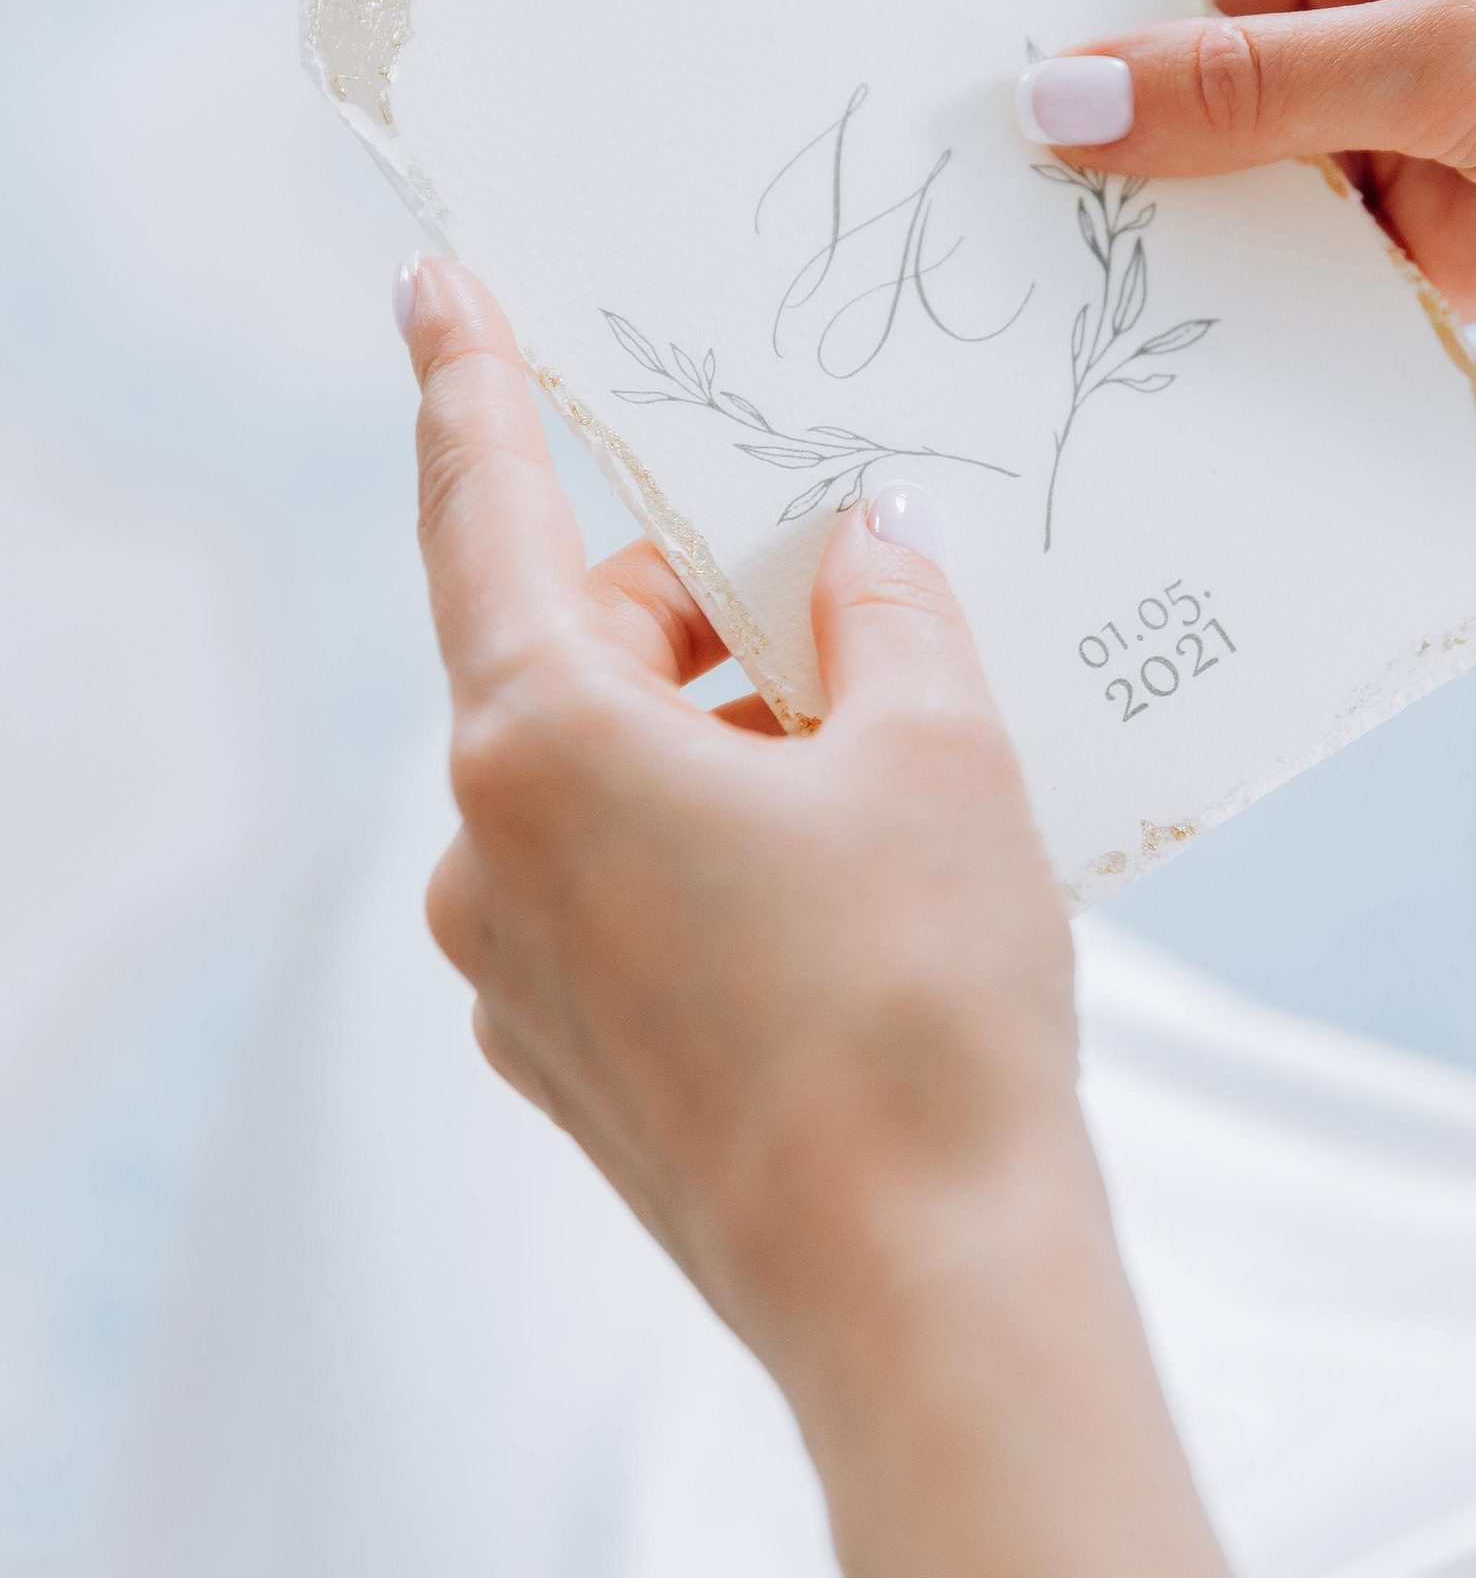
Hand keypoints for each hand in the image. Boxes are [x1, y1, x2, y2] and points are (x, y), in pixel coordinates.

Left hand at [403, 258, 1450, 1577]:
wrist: (927, 1292)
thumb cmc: (927, 1004)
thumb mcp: (940, 750)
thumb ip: (884, 607)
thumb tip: (856, 543)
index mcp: (540, 742)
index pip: (487, 512)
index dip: (469, 385)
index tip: (433, 285)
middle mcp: (484, 853)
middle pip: (573, 653)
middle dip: (700, 602)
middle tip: (843, 577)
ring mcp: (513, 972)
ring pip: (605, 779)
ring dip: (723, 732)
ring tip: (887, 748)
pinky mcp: (569, 1060)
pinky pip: (623, 891)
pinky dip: (713, 841)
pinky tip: (848, 867)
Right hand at [1040, 0, 1475, 352]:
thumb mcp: (1466, 49)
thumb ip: (1257, 87)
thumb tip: (1059, 103)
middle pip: (1192, 0)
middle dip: (1084, 55)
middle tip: (943, 108)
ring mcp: (1407, 96)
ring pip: (1230, 134)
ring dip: (1148, 183)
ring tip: (1008, 228)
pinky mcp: (1429, 221)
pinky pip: (1290, 236)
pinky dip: (1224, 271)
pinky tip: (1130, 308)